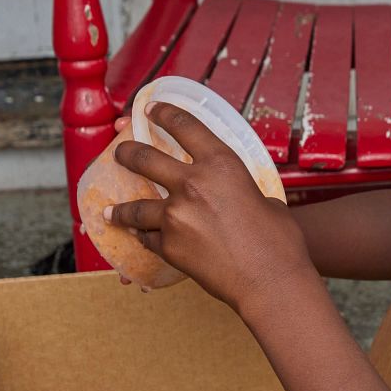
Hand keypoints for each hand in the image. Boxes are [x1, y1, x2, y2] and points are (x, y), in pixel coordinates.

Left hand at [106, 103, 314, 315]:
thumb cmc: (279, 240)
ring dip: (120, 209)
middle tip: (119, 153)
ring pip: (135, 207)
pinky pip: (148, 238)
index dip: (163, 113)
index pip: (184, 126)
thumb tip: (239, 195)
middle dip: (127, 153)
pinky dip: (144, 238)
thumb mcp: (265, 198)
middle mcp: (192, 183)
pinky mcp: (169, 246)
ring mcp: (176, 216)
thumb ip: (242, 190)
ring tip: (110, 210)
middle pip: (145, 159)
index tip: (149, 109)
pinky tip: (139, 239)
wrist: (270, 281)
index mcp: (221, 163)